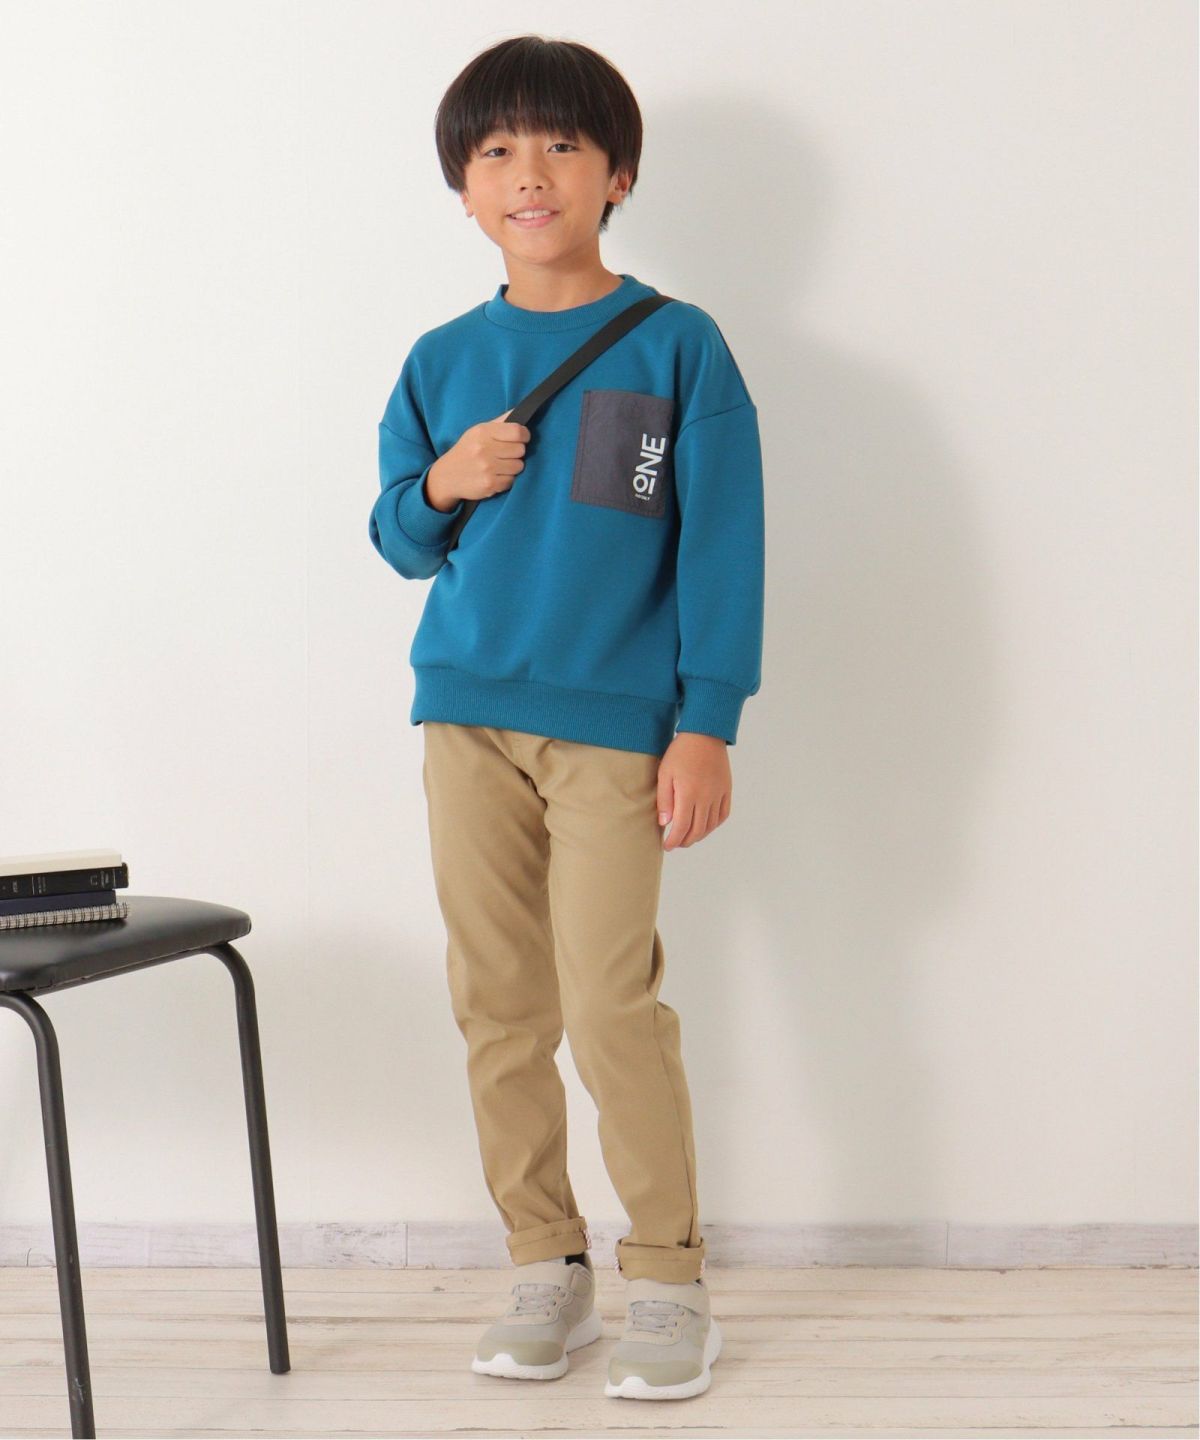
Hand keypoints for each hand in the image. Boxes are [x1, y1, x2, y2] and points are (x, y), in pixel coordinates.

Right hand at [425, 409, 529, 511]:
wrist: (447, 476)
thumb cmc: (467, 450)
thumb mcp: (478, 431)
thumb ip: (501, 421)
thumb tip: (521, 410)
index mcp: (483, 432)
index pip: (517, 431)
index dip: (524, 435)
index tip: (522, 439)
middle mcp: (484, 449)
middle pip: (520, 450)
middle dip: (517, 452)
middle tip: (505, 454)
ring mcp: (487, 468)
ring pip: (518, 466)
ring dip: (513, 467)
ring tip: (500, 466)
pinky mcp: (489, 484)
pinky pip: (511, 481)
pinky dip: (506, 480)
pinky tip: (495, 476)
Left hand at [656, 732, 731, 849]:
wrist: (705, 734)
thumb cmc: (680, 752)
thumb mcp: (665, 773)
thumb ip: (664, 800)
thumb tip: (665, 823)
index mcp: (689, 794)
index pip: (682, 827)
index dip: (674, 840)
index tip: (666, 846)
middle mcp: (706, 797)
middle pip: (697, 830)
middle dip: (685, 841)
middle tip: (675, 843)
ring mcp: (719, 794)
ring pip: (711, 825)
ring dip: (699, 835)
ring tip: (688, 837)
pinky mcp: (726, 790)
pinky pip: (723, 814)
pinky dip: (714, 825)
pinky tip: (705, 826)